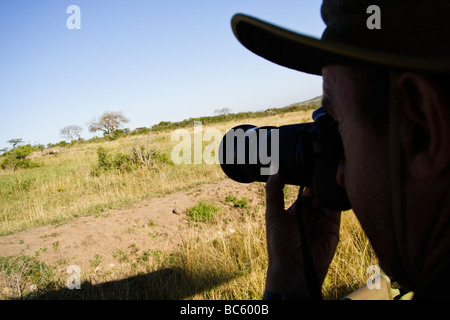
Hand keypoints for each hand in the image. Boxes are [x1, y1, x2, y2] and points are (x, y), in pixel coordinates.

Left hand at [264, 172, 340, 298]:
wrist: (294, 268)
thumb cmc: (279, 242)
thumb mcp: (273, 214)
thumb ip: (274, 191)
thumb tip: (275, 169)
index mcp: (294, 212)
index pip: (302, 191)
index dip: (305, 180)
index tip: (307, 163)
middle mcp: (309, 216)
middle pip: (317, 194)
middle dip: (318, 183)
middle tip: (319, 167)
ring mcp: (322, 221)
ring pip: (327, 200)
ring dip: (327, 189)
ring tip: (327, 175)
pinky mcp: (333, 228)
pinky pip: (337, 210)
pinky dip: (337, 199)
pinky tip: (336, 187)